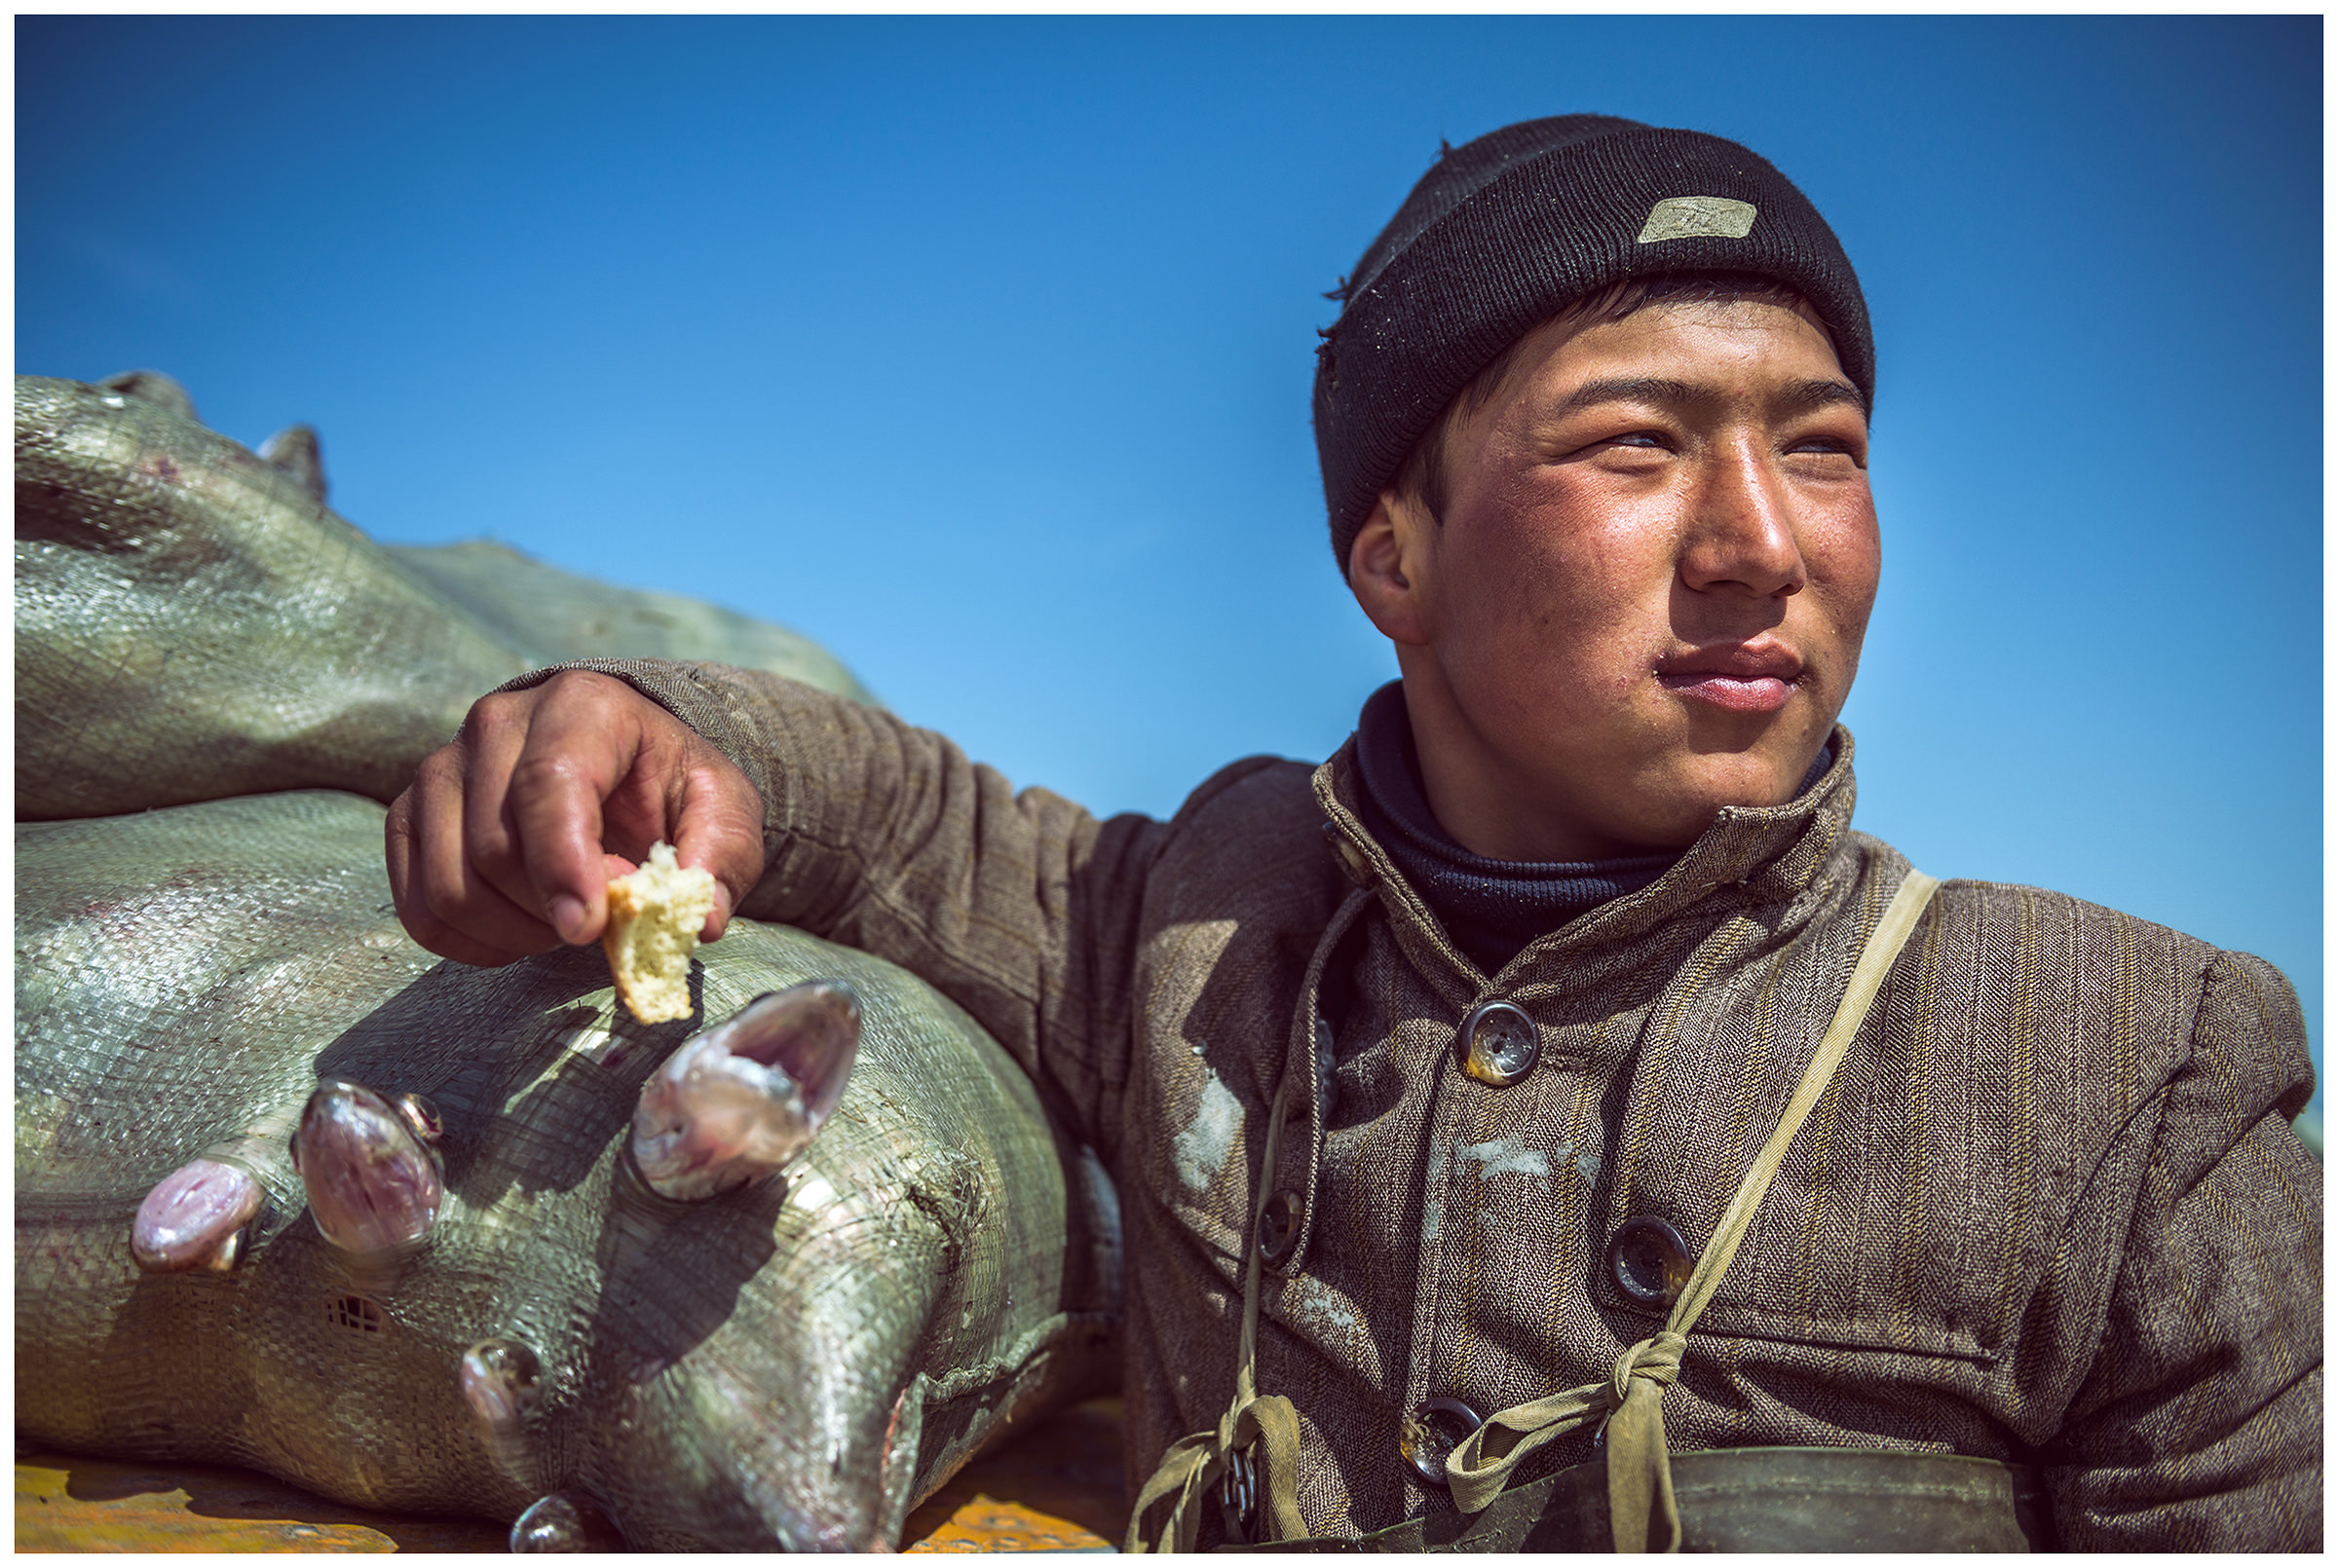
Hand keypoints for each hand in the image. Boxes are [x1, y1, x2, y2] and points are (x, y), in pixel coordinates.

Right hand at [386, 670, 766, 966]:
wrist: (620, 766)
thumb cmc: (670, 788)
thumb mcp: (722, 813)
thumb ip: (720, 860)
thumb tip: (701, 921)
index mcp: (582, 704)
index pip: (549, 781)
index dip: (562, 864)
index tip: (587, 928)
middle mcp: (496, 722)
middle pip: (496, 847)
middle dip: (552, 908)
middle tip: (602, 914)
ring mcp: (442, 766)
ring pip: (452, 885)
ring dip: (514, 931)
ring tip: (563, 915)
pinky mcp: (412, 814)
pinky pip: (420, 908)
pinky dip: (472, 941)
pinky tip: (520, 928)